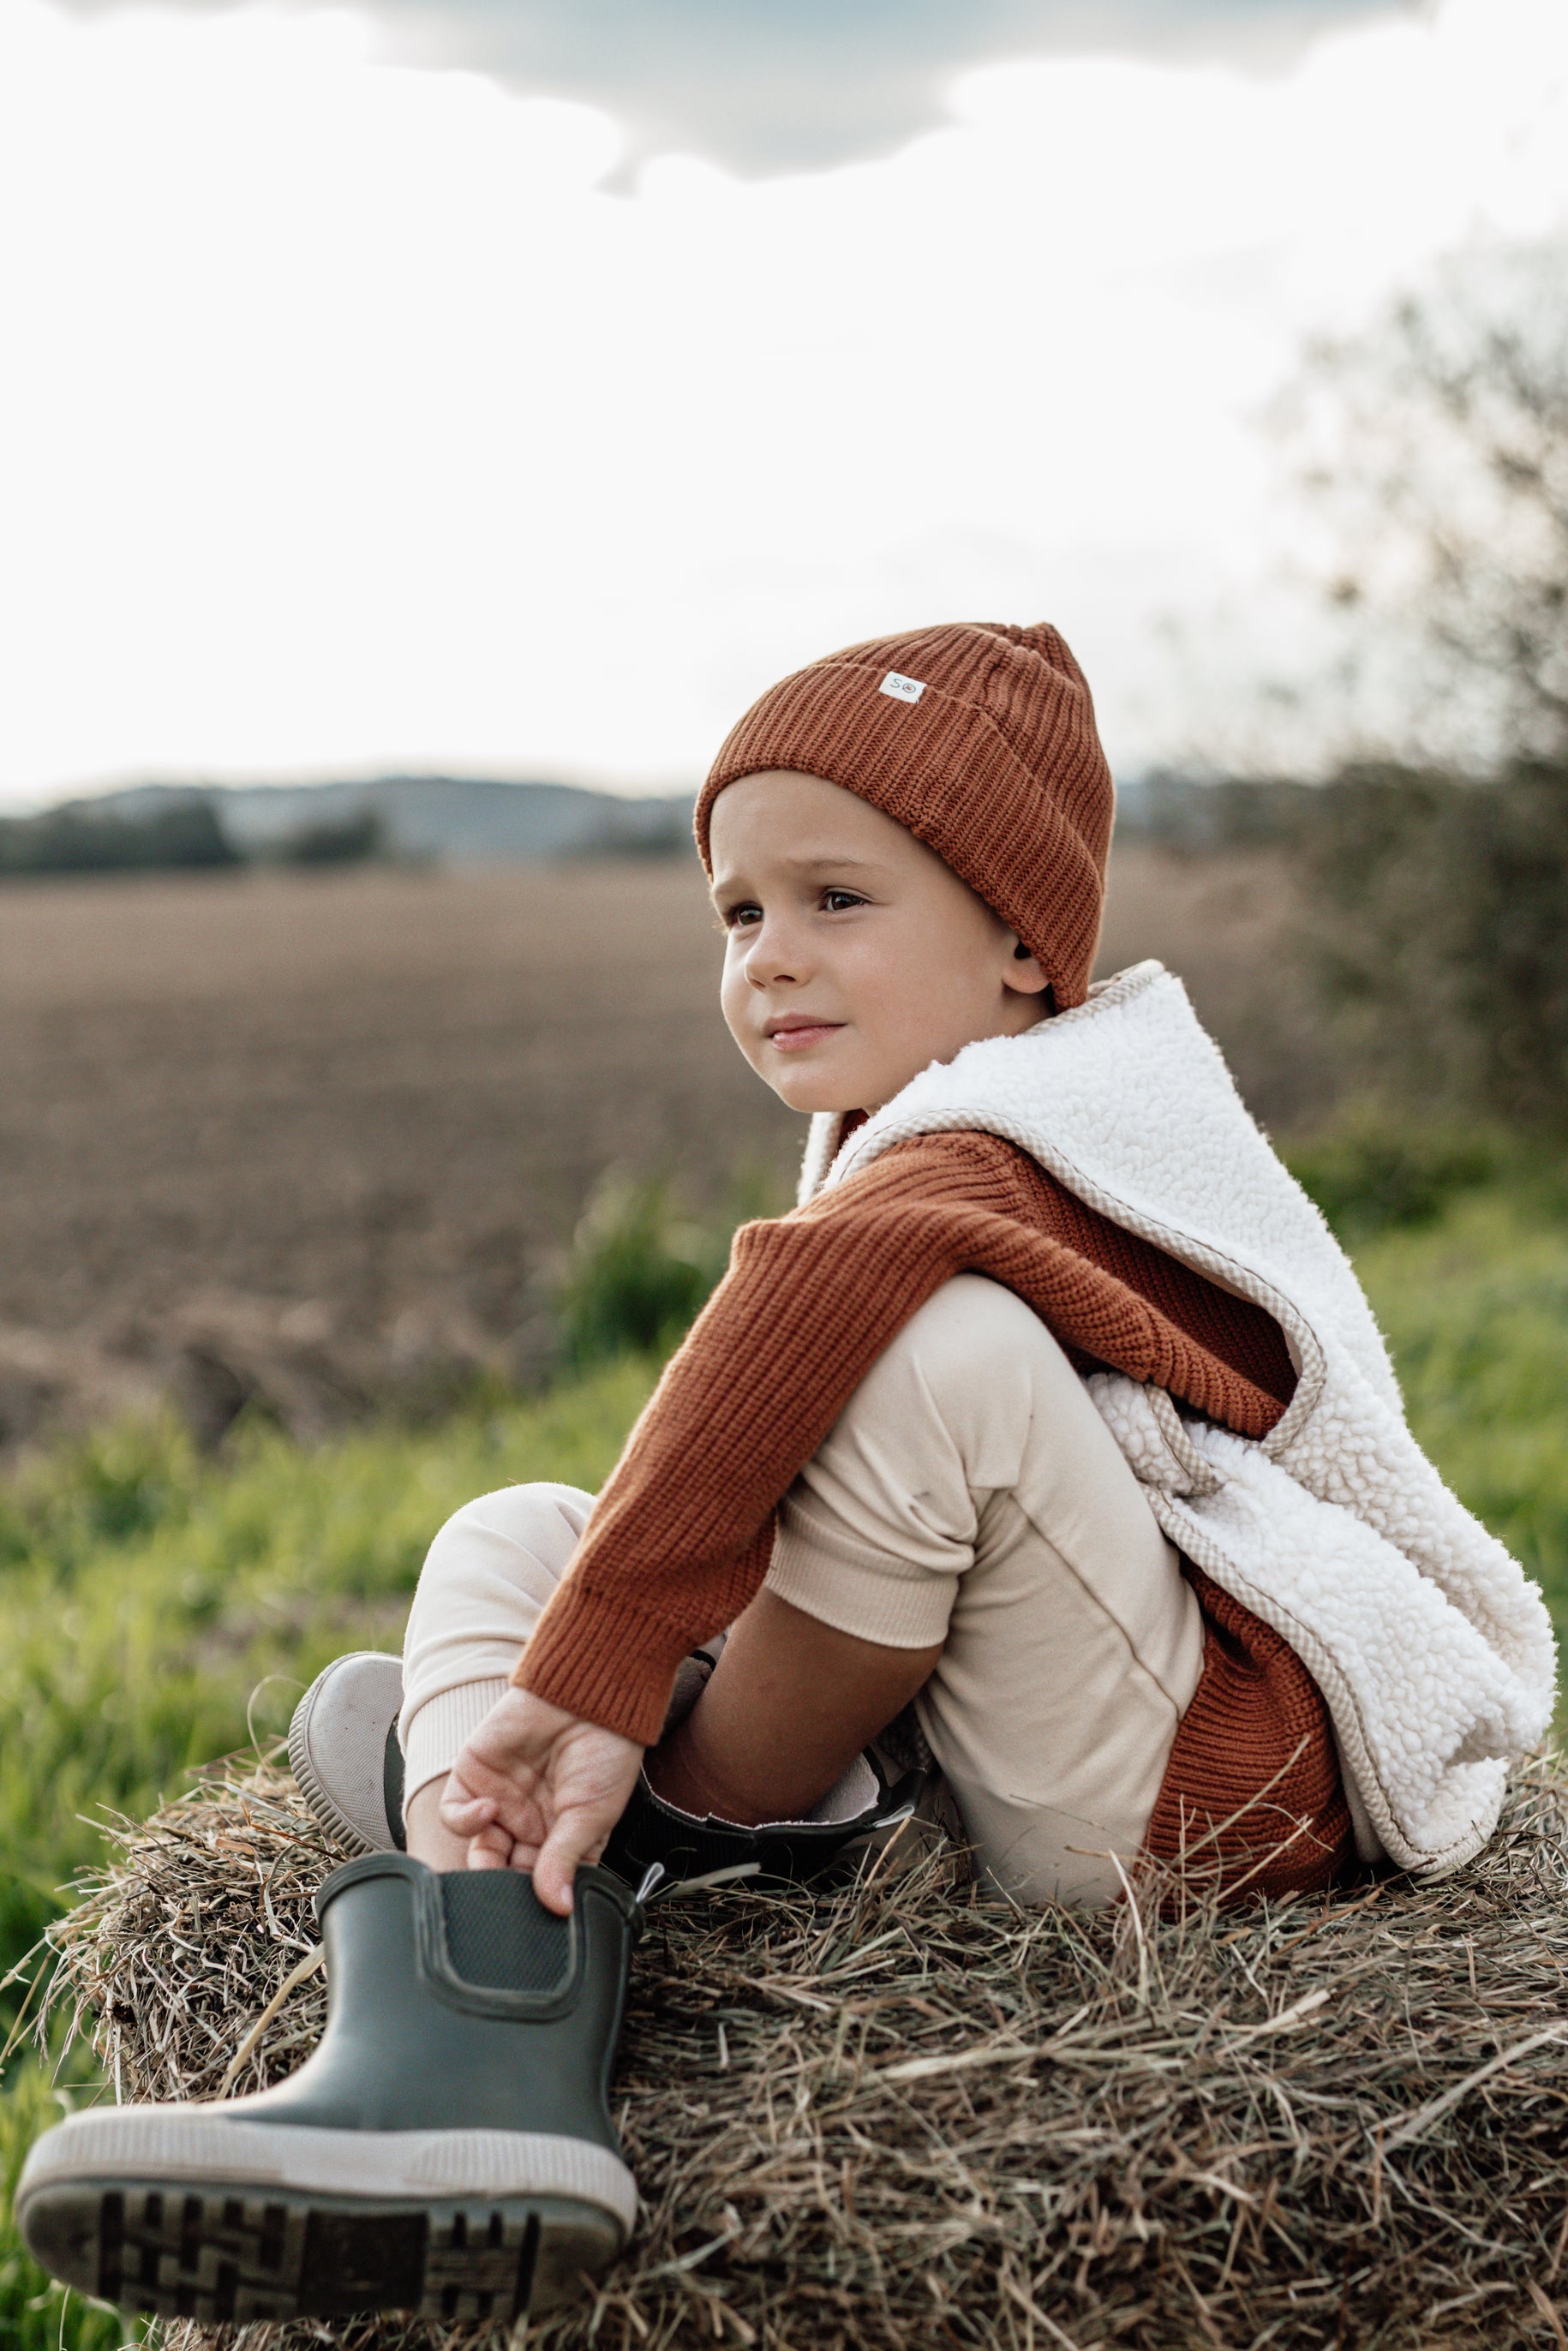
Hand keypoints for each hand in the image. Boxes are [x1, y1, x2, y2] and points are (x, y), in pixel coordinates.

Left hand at [440, 1687, 641, 1913]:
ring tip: (499, 1858)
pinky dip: (466, 1821)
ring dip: (483, 1862)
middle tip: (508, 1897)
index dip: (536, 1901)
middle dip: (504, 1888)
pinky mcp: (475, 1777)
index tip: (535, 1916)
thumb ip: (567, 1860)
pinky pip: (455, 1815)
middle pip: (506, 1873)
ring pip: (478, 1851)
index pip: (542, 1884)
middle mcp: (530, 1826)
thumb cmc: (606, 1751)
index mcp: (564, 1840)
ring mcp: (501, 1803)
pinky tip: (491, 1811)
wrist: (590, 1695)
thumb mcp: (593, 1815)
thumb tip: (558, 1906)